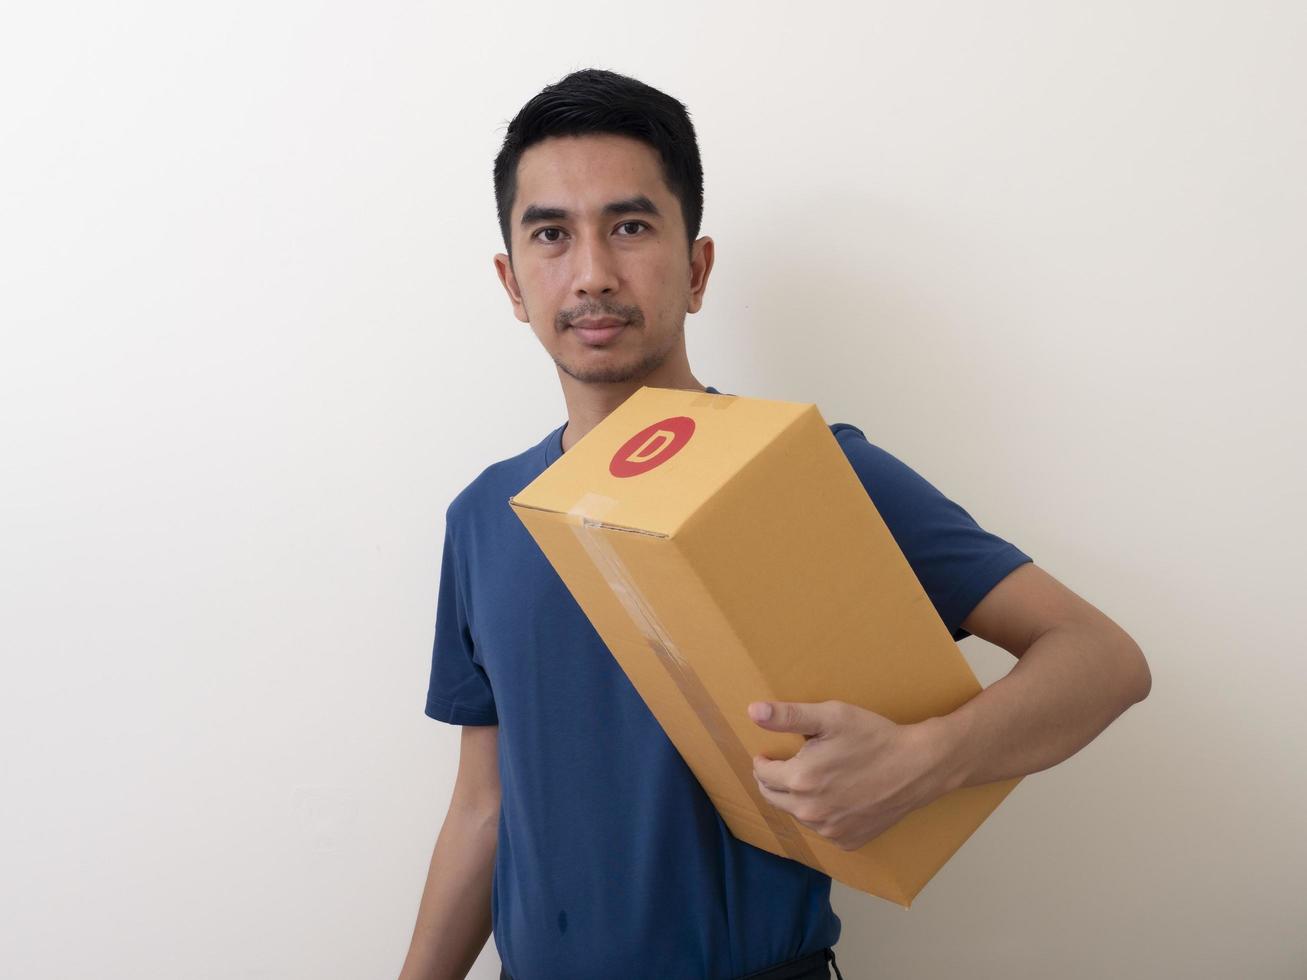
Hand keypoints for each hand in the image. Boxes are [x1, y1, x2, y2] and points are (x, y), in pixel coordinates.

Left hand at [748, 700, 951, 850]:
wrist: (917, 766)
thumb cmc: (873, 737)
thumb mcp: (831, 717)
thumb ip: (788, 716)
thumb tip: (753, 711)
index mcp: (800, 780)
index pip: (762, 774)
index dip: (764, 762)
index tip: (769, 755)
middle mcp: (810, 812)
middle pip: (773, 798)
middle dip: (774, 781)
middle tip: (786, 767)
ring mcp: (829, 830)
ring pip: (798, 814)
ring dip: (798, 799)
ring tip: (816, 779)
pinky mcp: (848, 841)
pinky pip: (823, 828)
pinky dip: (823, 814)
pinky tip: (837, 797)